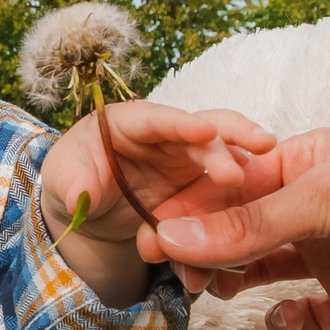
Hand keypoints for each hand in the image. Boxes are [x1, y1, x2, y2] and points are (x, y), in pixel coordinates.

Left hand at [40, 104, 275, 305]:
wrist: (90, 209)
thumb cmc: (73, 178)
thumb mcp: (63, 179)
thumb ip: (73, 184)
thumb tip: (81, 195)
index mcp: (130, 122)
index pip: (156, 119)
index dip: (181, 123)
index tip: (205, 130)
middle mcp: (166, 135)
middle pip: (201, 129)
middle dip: (227, 140)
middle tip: (257, 151)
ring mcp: (187, 160)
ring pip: (221, 154)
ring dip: (243, 161)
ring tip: (267, 169)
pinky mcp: (200, 186)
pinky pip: (222, 188)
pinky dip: (240, 195)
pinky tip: (261, 201)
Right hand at [141, 126, 329, 329]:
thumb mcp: (328, 198)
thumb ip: (250, 224)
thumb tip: (168, 236)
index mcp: (301, 163)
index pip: (226, 185)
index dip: (185, 210)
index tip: (145, 236)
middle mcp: (311, 209)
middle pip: (235, 231)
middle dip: (200, 250)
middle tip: (171, 273)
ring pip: (260, 273)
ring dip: (231, 284)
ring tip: (213, 296)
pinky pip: (305, 318)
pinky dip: (285, 324)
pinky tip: (280, 321)